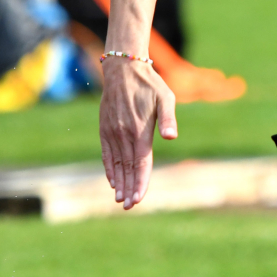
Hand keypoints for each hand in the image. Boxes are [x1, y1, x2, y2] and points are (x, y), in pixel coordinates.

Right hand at [99, 58, 176, 209]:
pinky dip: (109, 168)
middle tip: (130, 206)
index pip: (141, 162)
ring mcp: (112, 132)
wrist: (123, 70)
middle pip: (128, 167)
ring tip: (121, 199)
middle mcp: (124, 134)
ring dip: (119, 182)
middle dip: (129, 188)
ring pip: (116, 163)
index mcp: (140, 129)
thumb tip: (172, 137)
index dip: (140, 182)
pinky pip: (106, 154)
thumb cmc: (150, 84)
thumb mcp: (165, 97)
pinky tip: (112, 180)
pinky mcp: (104, 129)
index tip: (139, 199)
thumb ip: (168, 119)